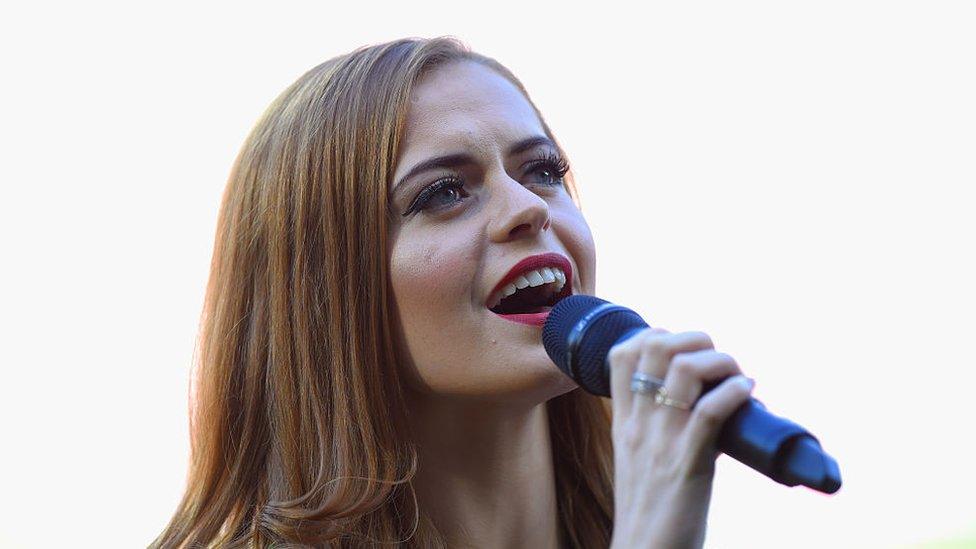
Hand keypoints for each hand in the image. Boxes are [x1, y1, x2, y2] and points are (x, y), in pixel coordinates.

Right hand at [607, 328, 754, 548]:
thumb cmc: (650, 511)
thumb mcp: (639, 460)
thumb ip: (657, 430)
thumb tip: (701, 405)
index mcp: (624, 422)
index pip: (621, 354)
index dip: (656, 335)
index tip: (683, 350)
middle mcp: (640, 425)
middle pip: (655, 347)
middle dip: (694, 339)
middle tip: (717, 360)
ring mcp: (662, 442)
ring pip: (686, 370)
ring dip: (720, 361)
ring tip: (736, 375)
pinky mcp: (688, 464)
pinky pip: (711, 412)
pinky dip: (735, 391)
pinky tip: (747, 393)